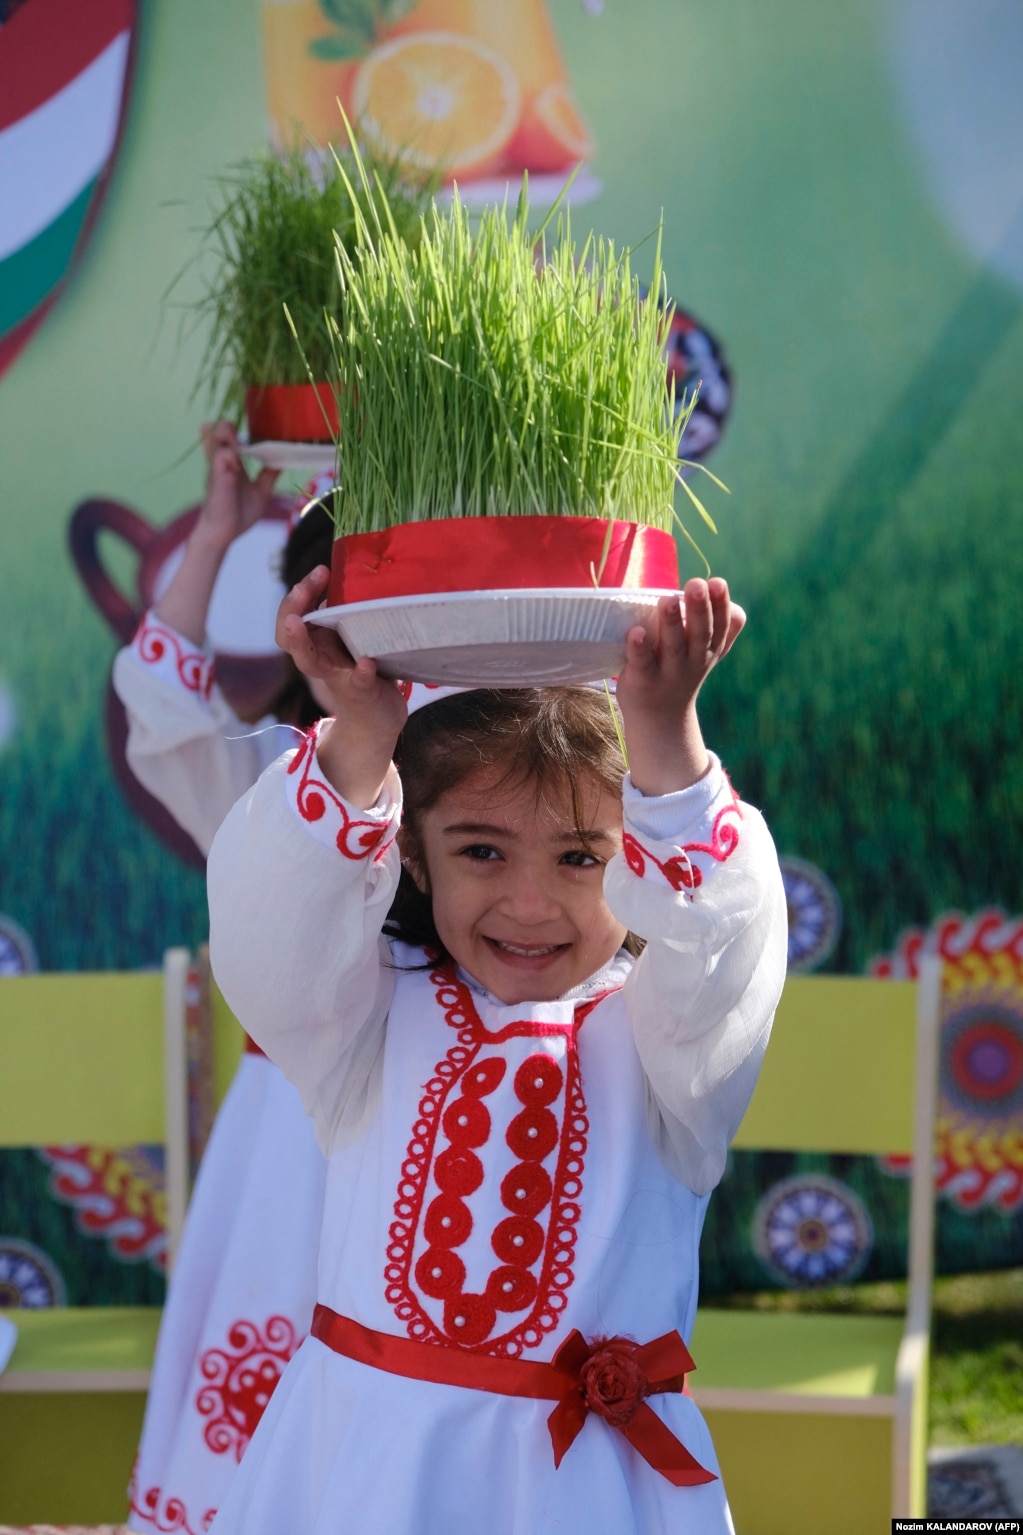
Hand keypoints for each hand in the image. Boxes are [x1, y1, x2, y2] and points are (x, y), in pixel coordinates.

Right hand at [197, 421, 279, 553]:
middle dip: (229, 425)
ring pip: (216, 434)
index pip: (232, 436)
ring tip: (238, 442)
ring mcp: (218, 466)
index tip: (258, 427)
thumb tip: (283, 461)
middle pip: (221, 428)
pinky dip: (230, 452)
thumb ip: (268, 476)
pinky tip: (238, 461)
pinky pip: (221, 454)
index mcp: (234, 462)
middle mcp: (224, 460)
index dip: (240, 428)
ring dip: (227, 431)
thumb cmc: (238, 514)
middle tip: (246, 435)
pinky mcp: (217, 475)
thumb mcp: (260, 492)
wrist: (223, 534)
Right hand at [276, 567, 407, 808]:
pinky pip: (357, 682)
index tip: (320, 572)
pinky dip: (359, 673)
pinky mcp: (360, 693)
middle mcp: (319, 659)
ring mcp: (336, 677)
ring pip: (308, 661)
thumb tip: (362, 572)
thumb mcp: (357, 637)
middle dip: (291, 608)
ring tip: (298, 622)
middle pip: (289, 634)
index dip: (299, 594)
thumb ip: (353, 613)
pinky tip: (366, 665)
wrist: (379, 719)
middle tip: (304, 587)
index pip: (294, 614)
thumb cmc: (366, 670)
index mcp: (317, 642)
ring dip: (300, 641)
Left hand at [615, 577, 744, 795]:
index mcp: (709, 649)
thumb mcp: (707, 653)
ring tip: (667, 599)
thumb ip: (724, 631)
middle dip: (700, 608)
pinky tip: (636, 632)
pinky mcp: (643, 680)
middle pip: (700, 633)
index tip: (717, 583)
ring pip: (673, 646)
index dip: (720, 605)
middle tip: (696, 584)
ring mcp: (669, 672)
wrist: (660, 719)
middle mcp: (693, 660)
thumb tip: (736, 608)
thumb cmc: (682, 671)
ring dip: (671, 622)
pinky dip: (640, 648)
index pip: (721, 625)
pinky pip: (642, 663)